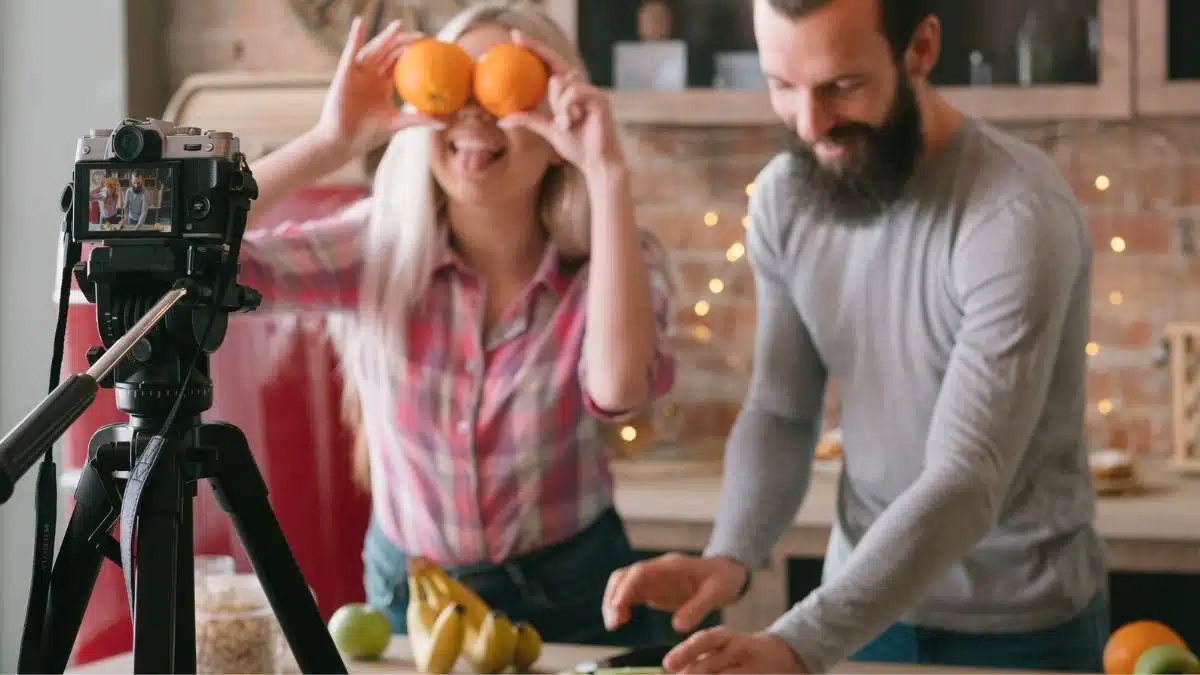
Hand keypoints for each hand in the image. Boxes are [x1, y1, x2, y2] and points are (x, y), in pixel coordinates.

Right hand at [314, 16, 440, 156]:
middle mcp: (370, 75)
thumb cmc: (366, 135)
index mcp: (382, 83)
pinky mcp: (344, 75)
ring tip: (399, 26)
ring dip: (385, 37)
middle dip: (404, 42)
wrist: (343, 143)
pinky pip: (350, 53)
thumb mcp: (397, 124)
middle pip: (389, 52)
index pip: (399, 63)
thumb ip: (418, 119)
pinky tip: (359, 24)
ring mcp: (357, 74)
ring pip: (374, 50)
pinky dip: (354, 38)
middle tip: (423, 36)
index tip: (431, 48)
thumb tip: (443, 122)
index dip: (413, 54)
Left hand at [498, 30, 625, 177]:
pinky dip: (567, 107)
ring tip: (566, 123)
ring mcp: (591, 91)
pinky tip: (572, 121)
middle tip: (516, 37)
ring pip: (561, 82)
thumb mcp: (548, 130)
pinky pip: (573, 93)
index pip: (550, 65)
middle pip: (555, 64)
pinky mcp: (598, 98)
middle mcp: (581, 87)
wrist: (598, 163)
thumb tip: (501, 120)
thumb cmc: (578, 147)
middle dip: (536, 48)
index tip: (515, 38)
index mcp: (570, 92)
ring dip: (557, 104)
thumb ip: (529, 120)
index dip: (535, 49)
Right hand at [603, 553, 745, 633]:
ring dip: (613, 602)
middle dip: (613, 597)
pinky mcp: (653, 589)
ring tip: (614, 625)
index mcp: (670, 567)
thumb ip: (697, 608)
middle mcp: (657, 570)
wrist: (727, 572)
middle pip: (624, 577)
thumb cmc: (723, 579)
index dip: (626, 589)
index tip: (618, 607)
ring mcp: (653, 579)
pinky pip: (630, 594)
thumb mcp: (716, 593)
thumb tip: (677, 627)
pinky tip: (621, 621)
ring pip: (622, 585)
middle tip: (614, 624)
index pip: (639, 572)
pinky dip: (621, 606)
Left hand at [664, 627, 806, 673]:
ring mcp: (752, 669)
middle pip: (709, 665)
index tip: (667, 664)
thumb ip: (698, 655)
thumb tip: (672, 668)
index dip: (685, 651)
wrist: (782, 656)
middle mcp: (740, 650)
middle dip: (690, 674)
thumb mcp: (721, 645)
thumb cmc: (738, 652)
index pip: (705, 640)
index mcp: (727, 637)